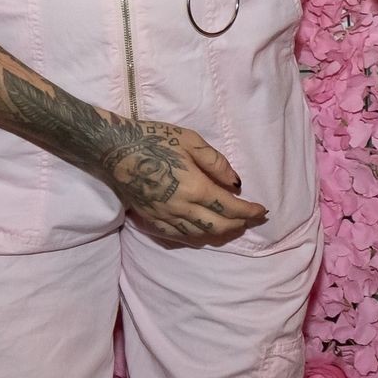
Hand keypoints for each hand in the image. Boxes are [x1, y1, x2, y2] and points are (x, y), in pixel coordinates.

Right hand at [95, 116, 267, 241]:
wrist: (114, 150)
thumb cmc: (155, 139)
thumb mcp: (190, 140)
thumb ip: (216, 163)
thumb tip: (236, 184)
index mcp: (194, 187)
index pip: (229, 207)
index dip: (248, 211)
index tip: (262, 211)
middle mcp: (181, 208)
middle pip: (217, 226)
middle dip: (239, 225)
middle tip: (252, 220)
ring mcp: (165, 218)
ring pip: (199, 236)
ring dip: (221, 234)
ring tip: (234, 228)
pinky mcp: (151, 221)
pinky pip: (179, 237)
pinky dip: (197, 237)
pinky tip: (204, 233)